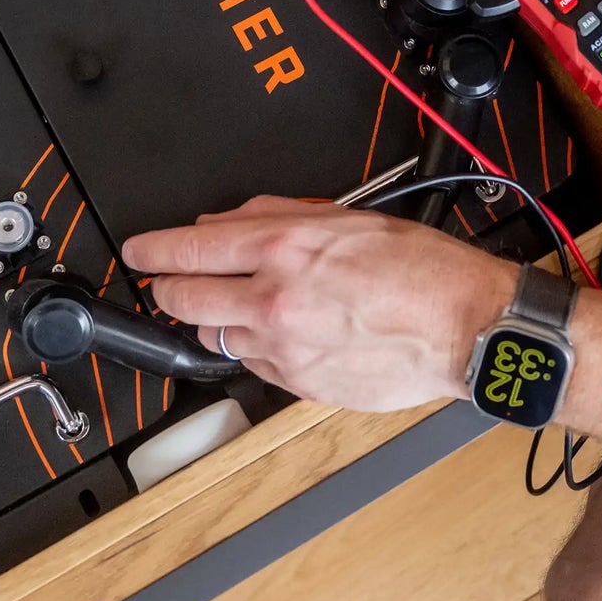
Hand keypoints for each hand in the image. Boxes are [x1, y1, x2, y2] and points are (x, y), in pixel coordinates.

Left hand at [124, 196, 517, 412]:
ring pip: (213, 336)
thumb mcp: (347, 217)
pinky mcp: (298, 384)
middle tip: (170, 281)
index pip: (189, 248)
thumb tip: (223, 223)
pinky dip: (254, 349)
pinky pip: (252, 366)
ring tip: (242, 307)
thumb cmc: (420, 269)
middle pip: (182, 298)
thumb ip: (275, 216)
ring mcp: (283, 348)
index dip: (151, 250)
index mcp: (285, 248)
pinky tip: (282, 332)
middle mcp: (274, 300)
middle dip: (168, 288)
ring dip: (214, 320)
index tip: (138, 252)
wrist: (464, 326)